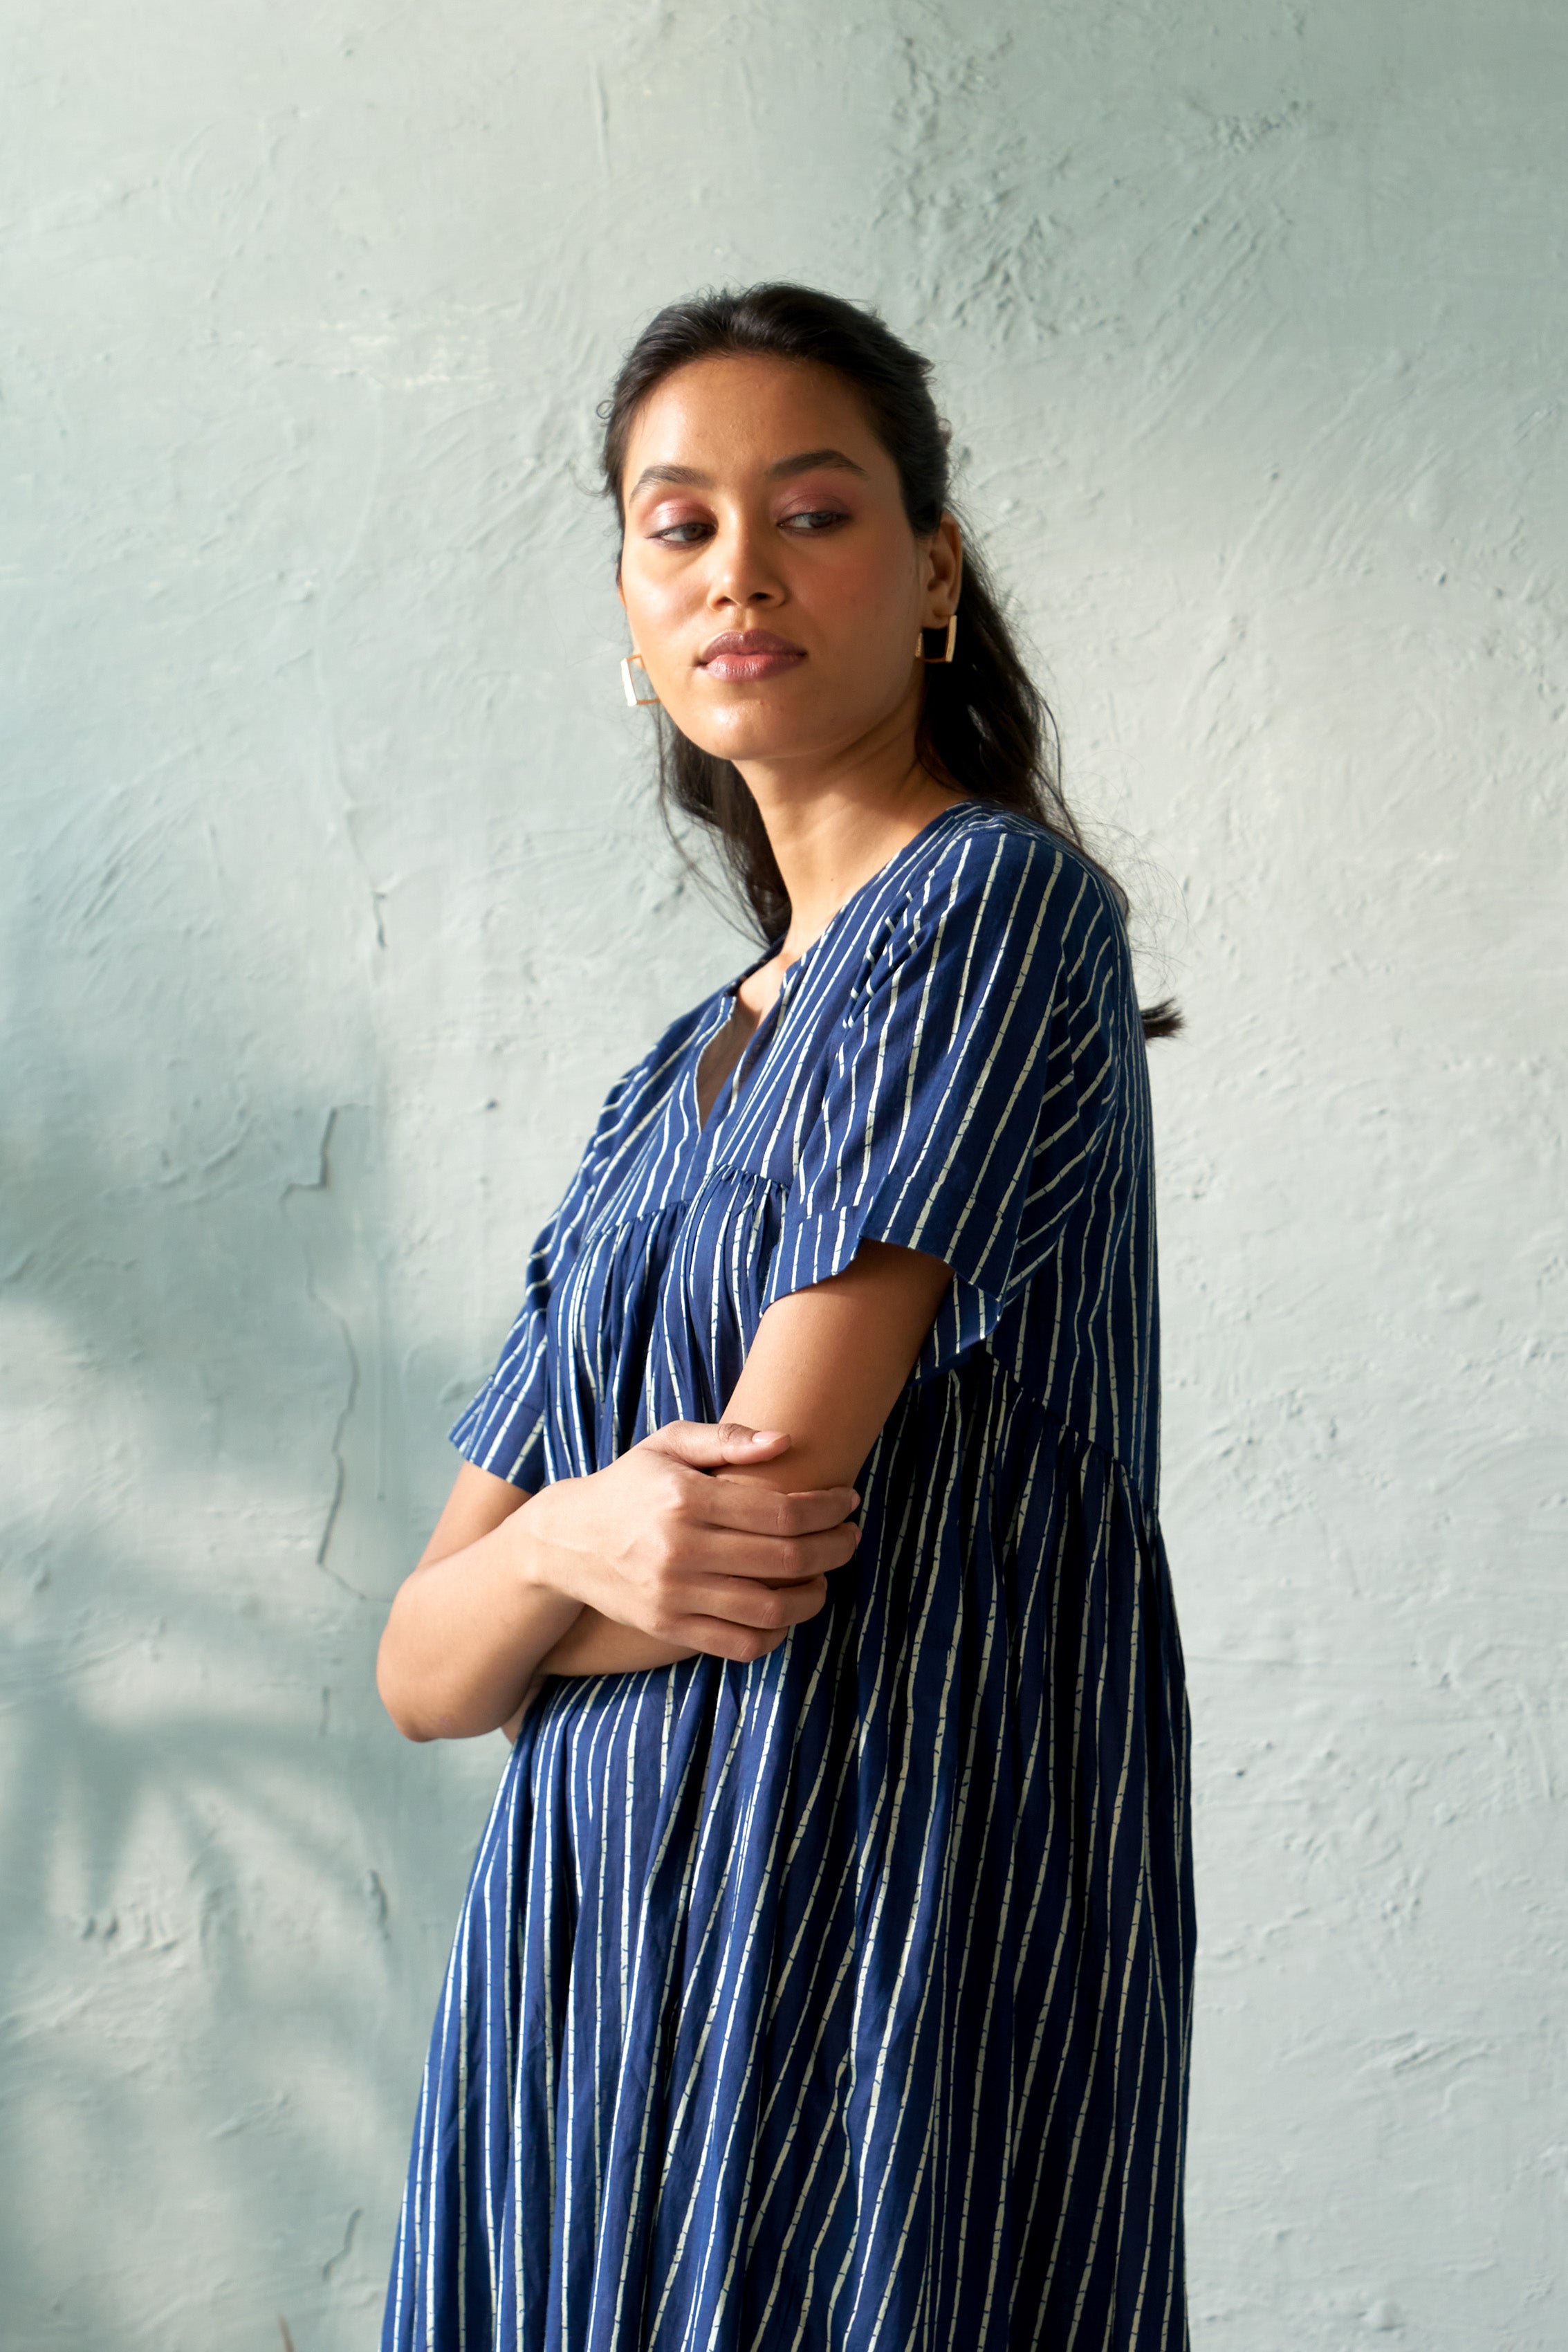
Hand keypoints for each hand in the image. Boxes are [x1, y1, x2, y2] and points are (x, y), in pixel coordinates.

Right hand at [512, 1421, 860, 1665]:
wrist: (567, 1541)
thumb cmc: (629, 1484)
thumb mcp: (667, 1444)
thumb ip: (726, 1439)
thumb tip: (785, 1441)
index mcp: (685, 1500)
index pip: (780, 1511)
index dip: (826, 1509)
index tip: (847, 1502)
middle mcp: (680, 1551)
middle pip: (785, 1559)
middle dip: (834, 1549)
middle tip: (850, 1538)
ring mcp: (674, 1596)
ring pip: (770, 1609)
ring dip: (814, 1596)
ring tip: (825, 1578)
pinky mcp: (669, 1630)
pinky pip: (740, 1645)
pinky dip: (776, 1634)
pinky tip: (787, 1612)